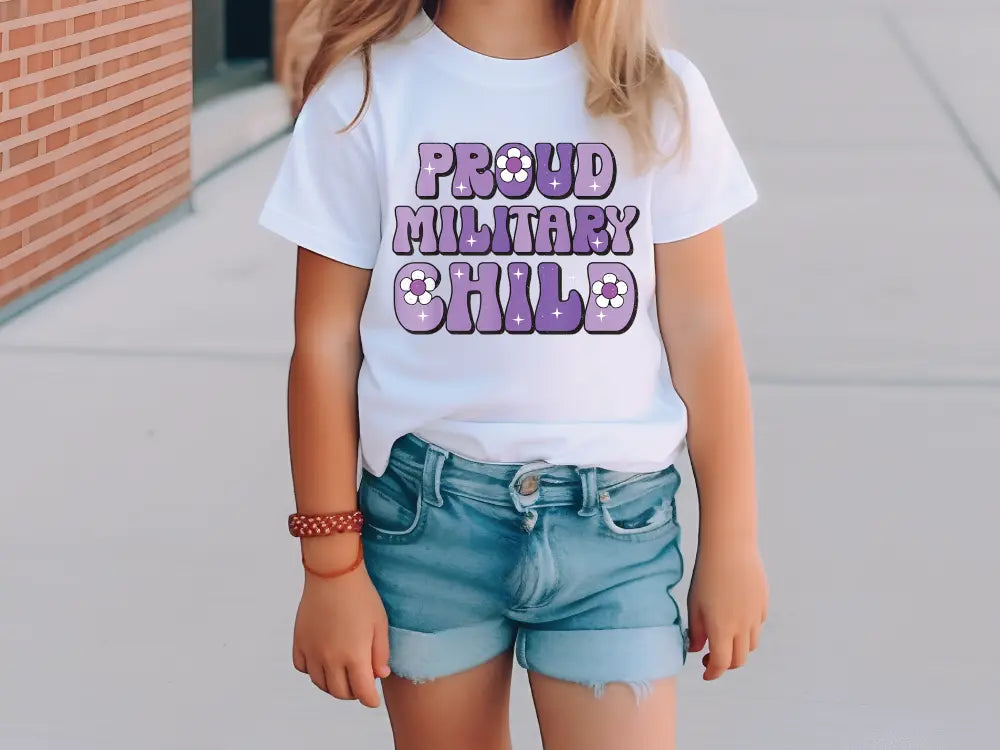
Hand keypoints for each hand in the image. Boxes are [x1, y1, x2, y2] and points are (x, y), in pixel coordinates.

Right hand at [292, 551, 390, 706]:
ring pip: (320, 683)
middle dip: (353, 693)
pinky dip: (312, 670)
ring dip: (332, 685)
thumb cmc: (361, 596)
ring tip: (343, 675)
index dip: (370, 700)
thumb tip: (379, 675)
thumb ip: (381, 653)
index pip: (362, 693)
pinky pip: (302, 667)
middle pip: (340, 692)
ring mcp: (312, 651)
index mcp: (354, 656)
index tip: (373, 700)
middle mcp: (330, 658)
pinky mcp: (299, 641)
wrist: (333, 573)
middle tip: (360, 684)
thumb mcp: (380, 623)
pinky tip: (322, 662)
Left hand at [686, 540, 767, 679]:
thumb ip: (695, 631)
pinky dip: (747, 631)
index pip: (721, 664)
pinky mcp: (763, 604)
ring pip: (751, 645)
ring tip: (724, 638)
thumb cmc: (706, 574)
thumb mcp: (694, 604)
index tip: (705, 673)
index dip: (712, 673)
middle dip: (725, 664)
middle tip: (711, 657)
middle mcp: (743, 627)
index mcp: (722, 629)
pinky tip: (735, 619)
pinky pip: (758, 626)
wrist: (729, 548)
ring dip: (738, 649)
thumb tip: (696, 649)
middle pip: (739, 660)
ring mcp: (756, 616)